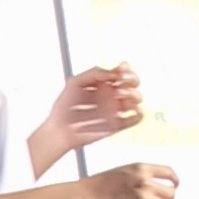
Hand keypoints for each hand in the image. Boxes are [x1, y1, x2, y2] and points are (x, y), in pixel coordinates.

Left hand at [34, 65, 148, 172]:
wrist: (60, 129)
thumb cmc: (64, 107)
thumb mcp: (75, 82)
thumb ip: (95, 73)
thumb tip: (113, 73)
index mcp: (102, 85)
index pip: (120, 73)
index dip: (125, 69)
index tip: (123, 69)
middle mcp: (110, 96)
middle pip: (132, 84)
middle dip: (133, 80)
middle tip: (125, 81)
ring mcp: (114, 110)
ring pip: (135, 100)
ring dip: (134, 95)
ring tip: (122, 95)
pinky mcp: (117, 125)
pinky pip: (134, 118)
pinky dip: (138, 114)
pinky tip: (133, 111)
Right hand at [81, 161, 177, 198]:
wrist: (83, 196)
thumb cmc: (97, 185)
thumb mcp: (122, 171)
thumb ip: (139, 176)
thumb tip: (152, 185)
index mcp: (141, 169)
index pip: (169, 173)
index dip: (174, 182)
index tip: (174, 187)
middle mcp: (145, 182)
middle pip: (171, 193)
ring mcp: (142, 198)